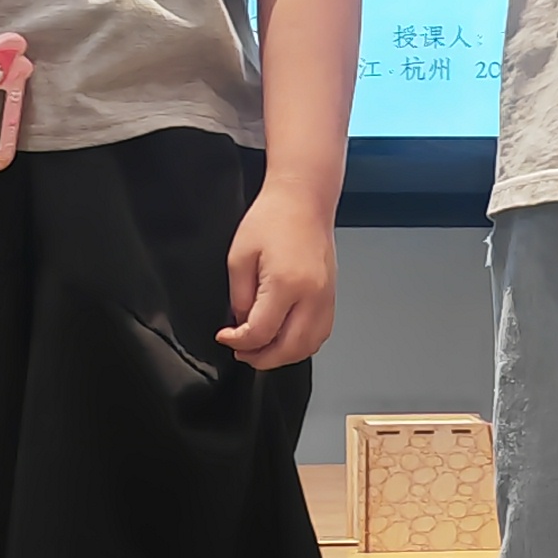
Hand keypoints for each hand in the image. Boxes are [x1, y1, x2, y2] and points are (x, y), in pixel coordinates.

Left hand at [221, 183, 335, 365]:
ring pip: (308, 346)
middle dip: (261, 358)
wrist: (304, 199)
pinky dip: (301, 344)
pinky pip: (320, 333)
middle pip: (289, 348)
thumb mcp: (239, 257)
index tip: (226, 337)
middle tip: (242, 353)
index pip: (261, 333)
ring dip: (283, 355)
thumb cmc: (273, 218)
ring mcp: (326, 297)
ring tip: (261, 350)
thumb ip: (239, 297)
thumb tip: (242, 325)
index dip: (238, 342)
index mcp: (286, 284)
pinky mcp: (331, 296)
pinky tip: (284, 339)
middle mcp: (312, 295)